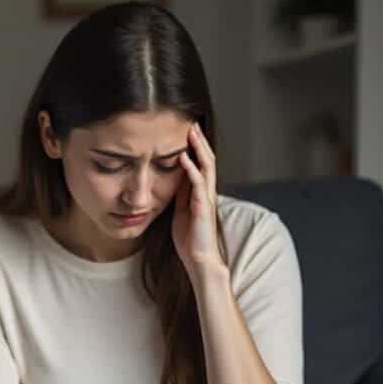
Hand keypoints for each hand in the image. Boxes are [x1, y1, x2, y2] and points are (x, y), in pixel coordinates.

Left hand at [172, 123, 225, 276]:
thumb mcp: (181, 211)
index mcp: (201, 193)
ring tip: (191, 132)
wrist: (198, 260)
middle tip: (192, 123)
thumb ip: (181, 195)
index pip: (201, 164)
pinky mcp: (202, 208)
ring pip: (207, 167)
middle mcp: (207, 193)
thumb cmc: (190, 239)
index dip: (196, 148)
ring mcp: (206, 199)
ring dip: (198, 148)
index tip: (187, 132)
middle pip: (207, 160)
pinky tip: (183, 157)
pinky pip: (198, 184)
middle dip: (200, 141)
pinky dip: (191, 168)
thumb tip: (175, 178)